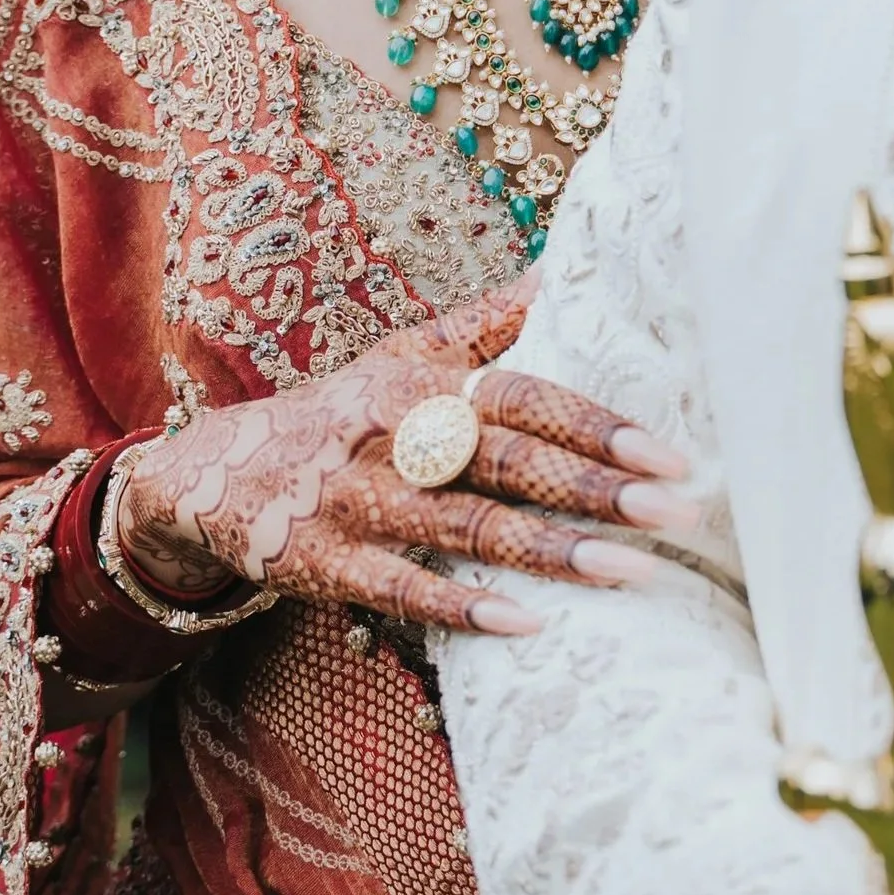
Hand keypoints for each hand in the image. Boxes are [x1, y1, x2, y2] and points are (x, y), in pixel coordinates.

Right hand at [115, 289, 693, 634]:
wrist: (214, 469)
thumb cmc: (347, 410)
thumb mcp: (407, 354)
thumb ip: (488, 322)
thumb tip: (565, 270)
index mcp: (425, 382)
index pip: (525, 397)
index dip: (598, 423)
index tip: (672, 450)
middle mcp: (395, 435)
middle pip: (510, 461)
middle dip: (599, 488)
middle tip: (680, 511)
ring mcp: (358, 501)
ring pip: (469, 527)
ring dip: (554, 552)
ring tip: (634, 572)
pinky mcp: (321, 562)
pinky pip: (401, 589)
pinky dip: (463, 606)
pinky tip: (530, 624)